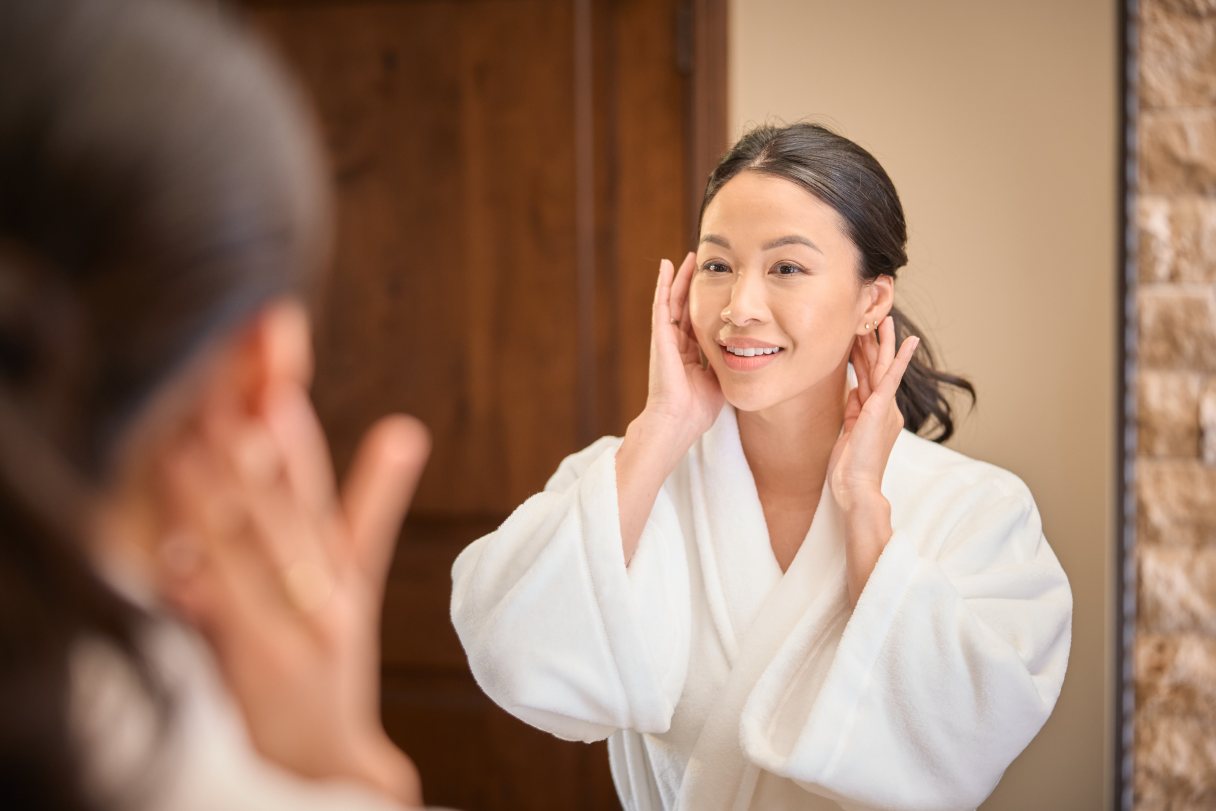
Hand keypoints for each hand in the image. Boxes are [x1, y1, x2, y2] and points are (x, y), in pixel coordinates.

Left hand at [158, 384, 429, 805]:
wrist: (329, 757)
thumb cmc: (329, 657)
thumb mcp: (359, 578)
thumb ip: (375, 502)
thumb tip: (405, 429)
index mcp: (343, 565)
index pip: (320, 492)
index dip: (300, 440)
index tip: (277, 385)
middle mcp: (327, 594)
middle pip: (290, 516)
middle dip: (260, 458)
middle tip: (228, 404)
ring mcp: (299, 633)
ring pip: (257, 560)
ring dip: (220, 505)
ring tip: (185, 454)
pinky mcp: (268, 672)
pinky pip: (232, 625)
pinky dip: (205, 590)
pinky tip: (176, 557)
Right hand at [642, 252, 723, 445]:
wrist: (678, 421)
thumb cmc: (697, 410)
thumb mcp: (719, 381)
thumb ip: (727, 365)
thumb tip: (744, 353)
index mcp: (690, 356)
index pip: (699, 323)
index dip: (707, 305)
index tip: (717, 288)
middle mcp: (676, 344)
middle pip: (686, 307)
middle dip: (693, 286)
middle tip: (703, 263)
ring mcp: (666, 339)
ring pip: (673, 301)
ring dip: (680, 278)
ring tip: (687, 257)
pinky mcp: (660, 336)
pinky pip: (662, 304)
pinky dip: (663, 284)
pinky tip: (666, 266)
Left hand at [828, 316, 918, 512]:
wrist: (856, 488)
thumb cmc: (849, 467)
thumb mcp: (848, 432)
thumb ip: (852, 410)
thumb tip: (852, 390)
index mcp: (875, 413)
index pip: (868, 377)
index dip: (863, 355)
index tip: (859, 336)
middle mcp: (884, 407)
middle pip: (877, 368)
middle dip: (873, 342)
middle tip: (873, 317)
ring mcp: (885, 407)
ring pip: (883, 366)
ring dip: (883, 341)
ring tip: (884, 318)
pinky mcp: (882, 408)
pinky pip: (892, 377)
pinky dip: (899, 357)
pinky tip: (907, 339)